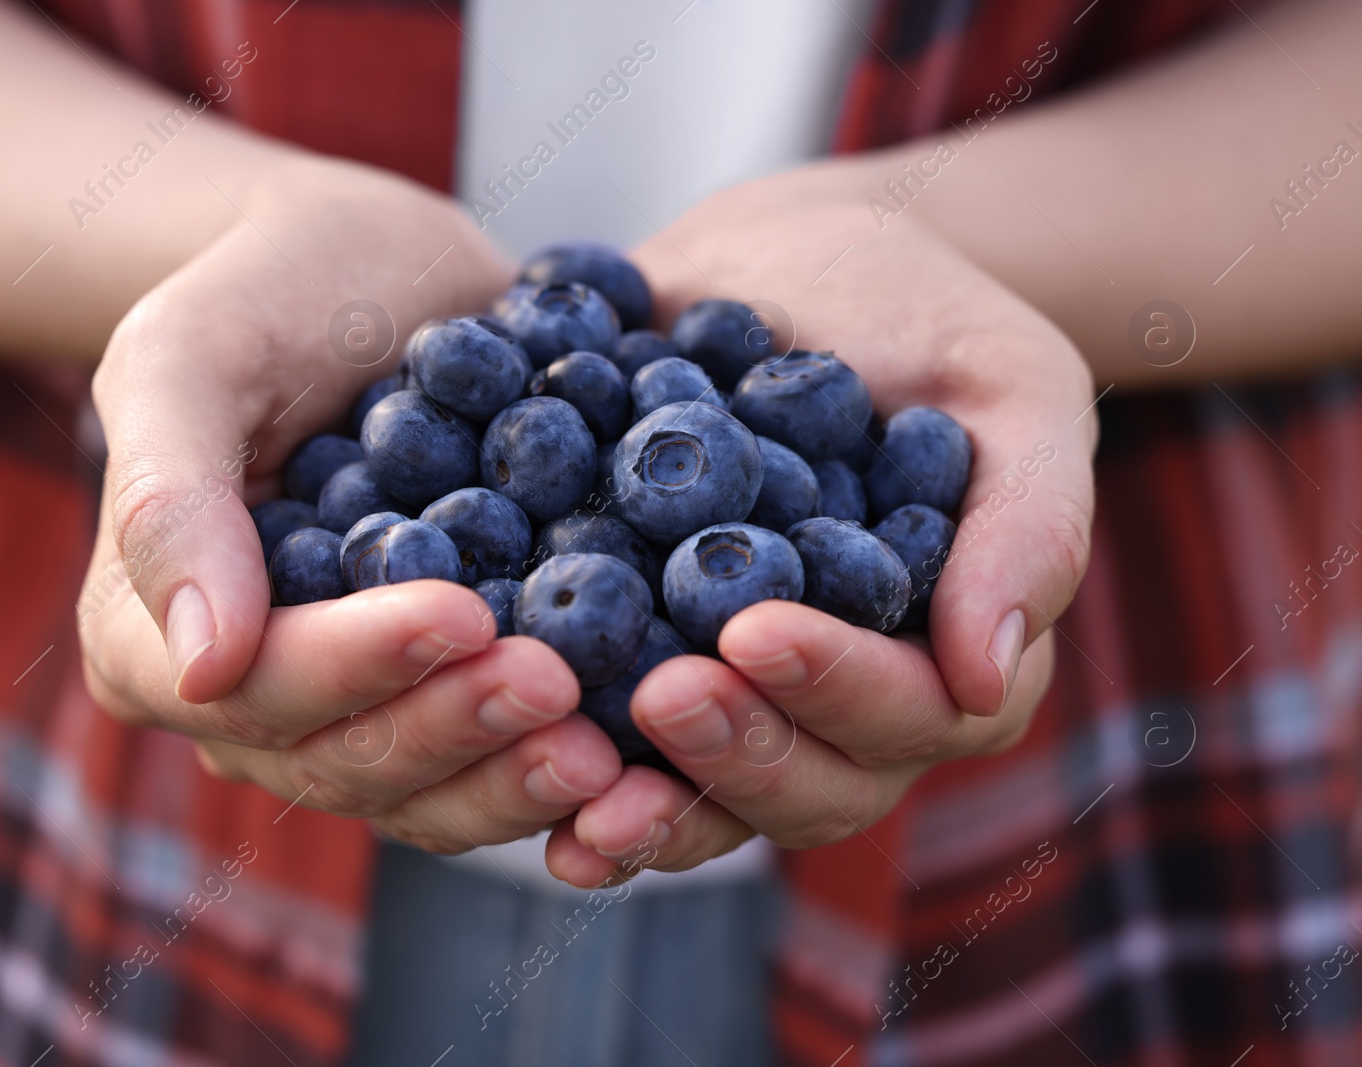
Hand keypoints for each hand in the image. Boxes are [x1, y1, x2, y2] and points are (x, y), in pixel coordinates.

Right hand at [79, 158, 620, 852]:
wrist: (375, 275)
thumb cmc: (266, 295)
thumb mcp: (190, 354)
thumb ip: (169, 497)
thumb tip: (200, 663)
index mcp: (151, 637)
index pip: (254, 687)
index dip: (356, 665)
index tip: (461, 615)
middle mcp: (249, 701)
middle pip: (346, 762)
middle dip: (453, 729)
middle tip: (559, 686)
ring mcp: (352, 711)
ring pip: (426, 792)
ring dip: (514, 776)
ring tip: (610, 746)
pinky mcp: (442, 697)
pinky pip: (492, 760)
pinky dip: (558, 766)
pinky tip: (637, 752)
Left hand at [544, 165, 1096, 883]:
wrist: (789, 266)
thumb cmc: (927, 318)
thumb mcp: (1012, 388)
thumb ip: (1028, 523)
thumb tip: (988, 672)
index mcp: (946, 653)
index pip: (916, 714)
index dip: (840, 690)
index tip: (757, 632)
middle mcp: (844, 702)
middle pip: (809, 785)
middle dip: (738, 753)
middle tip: (663, 695)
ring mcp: (741, 694)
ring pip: (709, 793)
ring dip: (648, 804)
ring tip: (575, 782)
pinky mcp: (645, 659)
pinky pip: (610, 736)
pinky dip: (560, 756)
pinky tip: (502, 751)